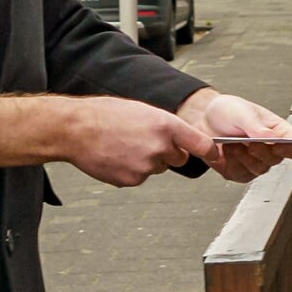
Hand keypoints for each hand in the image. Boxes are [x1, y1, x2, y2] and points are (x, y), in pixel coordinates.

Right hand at [59, 96, 221, 186]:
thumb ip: (166, 126)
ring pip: (157, 168)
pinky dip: (131, 169)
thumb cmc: (105, 115)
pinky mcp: (131, 180)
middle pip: (179, 158)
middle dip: (169, 152)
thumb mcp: (143, 111)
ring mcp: (145, 167)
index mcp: (165, 125)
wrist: (76, 129)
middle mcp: (159, 147)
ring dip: (147, 160)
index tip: (215, 155)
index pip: (201, 144)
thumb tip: (181, 139)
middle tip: (145, 141)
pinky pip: (140, 177)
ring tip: (125, 145)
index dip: (210, 151)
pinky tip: (117, 156)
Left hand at [177, 89, 291, 182]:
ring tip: (231, 142)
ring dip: (243, 157)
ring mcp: (255, 161)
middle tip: (248, 141)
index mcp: (277, 130)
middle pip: (276, 160)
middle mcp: (269, 148)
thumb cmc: (227, 111)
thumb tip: (271, 136)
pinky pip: (241, 175)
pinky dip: (231, 164)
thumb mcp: (241, 112)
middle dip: (260, 151)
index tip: (278, 145)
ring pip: (259, 170)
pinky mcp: (240, 172)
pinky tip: (226, 151)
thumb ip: (256, 126)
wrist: (203, 119)